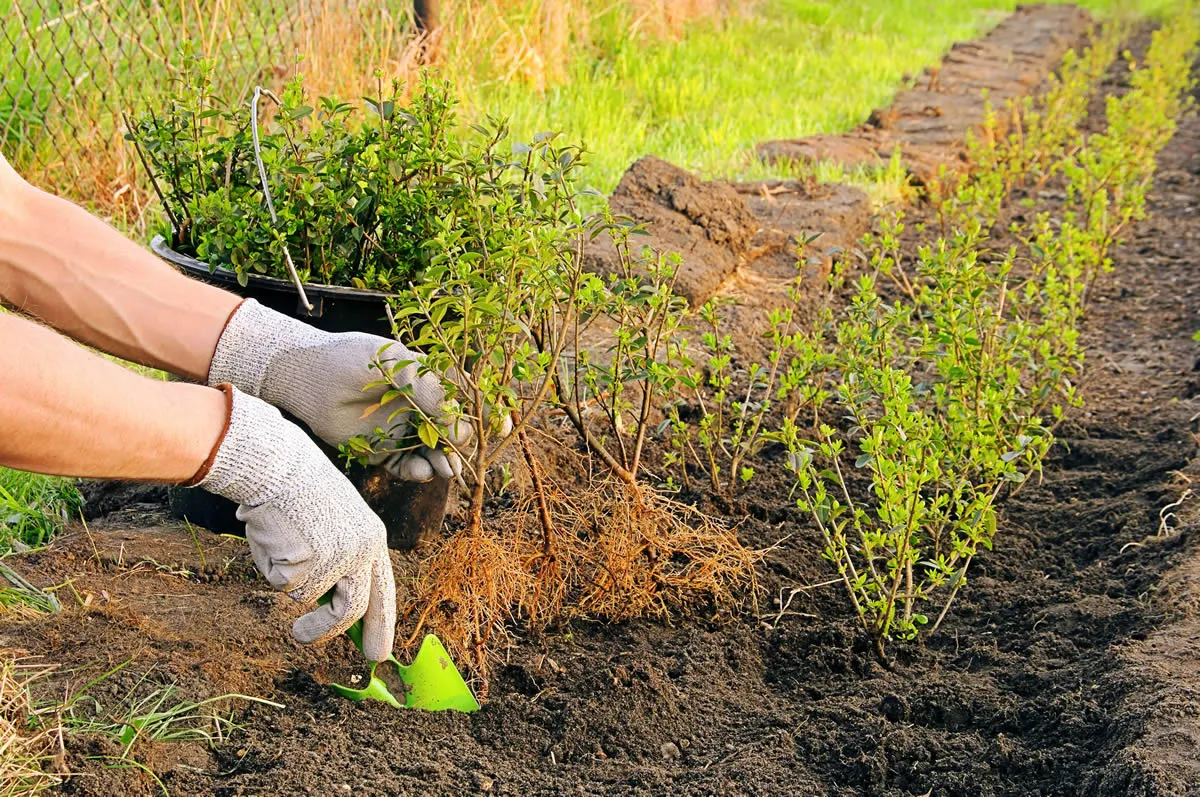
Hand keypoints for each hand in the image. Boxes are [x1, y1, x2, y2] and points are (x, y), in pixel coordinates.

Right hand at [193, 385, 395, 659]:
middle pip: (353, 610)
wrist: (278, 465)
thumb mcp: (338, 523)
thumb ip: (342, 562)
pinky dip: (273, 568)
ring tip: (282, 547)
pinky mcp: (305, 564)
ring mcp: (334, 559)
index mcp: (373, 540)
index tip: (380, 652)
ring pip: (308, 598)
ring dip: (291, 583)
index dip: (381, 624)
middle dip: (329, 633)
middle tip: (305, 639)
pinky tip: (274, 538)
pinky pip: (283, 584)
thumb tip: (332, 607)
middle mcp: (361, 552)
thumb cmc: (301, 492)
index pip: (383, 592)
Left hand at [207, 299, 466, 480]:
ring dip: (444, 462)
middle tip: (467, 457)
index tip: (500, 429)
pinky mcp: (380, 451)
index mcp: (426, 380)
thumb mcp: (397, 367)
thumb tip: (462, 427)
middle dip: (463, 446)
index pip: (464, 400)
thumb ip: (430, 394)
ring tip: (447, 469)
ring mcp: (400, 430)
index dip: (484, 415)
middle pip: (452, 432)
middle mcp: (417, 407)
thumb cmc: (350, 360)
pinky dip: (418, 472)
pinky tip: (423, 471)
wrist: (304, 377)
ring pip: (432, 452)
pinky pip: (406, 467)